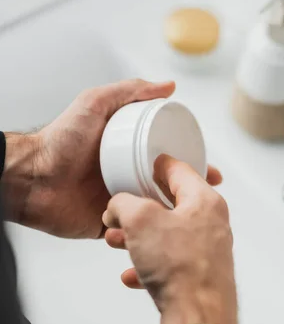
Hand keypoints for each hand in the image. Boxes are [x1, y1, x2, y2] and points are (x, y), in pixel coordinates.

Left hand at [2, 79, 220, 237]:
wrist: (32, 178)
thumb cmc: (59, 139)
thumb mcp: (94, 103)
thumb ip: (128, 91)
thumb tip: (168, 86)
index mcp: (129, 153)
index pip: (169, 159)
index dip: (192, 164)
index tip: (210, 169)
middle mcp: (127, 177)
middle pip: (167, 188)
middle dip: (191, 196)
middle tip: (208, 199)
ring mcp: (119, 202)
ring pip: (155, 213)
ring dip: (174, 218)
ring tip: (191, 220)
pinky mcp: (108, 225)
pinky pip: (134, 234)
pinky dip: (149, 236)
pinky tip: (164, 237)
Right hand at [103, 155, 237, 323]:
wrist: (199, 318)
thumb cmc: (181, 269)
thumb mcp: (140, 221)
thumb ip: (124, 204)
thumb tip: (118, 208)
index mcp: (205, 202)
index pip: (180, 171)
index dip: (158, 165)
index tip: (146, 164)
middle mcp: (212, 225)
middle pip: (171, 207)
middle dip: (139, 210)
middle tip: (120, 214)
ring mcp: (208, 253)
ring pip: (168, 237)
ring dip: (139, 239)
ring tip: (116, 243)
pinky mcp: (201, 278)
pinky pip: (170, 266)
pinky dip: (149, 267)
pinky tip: (132, 276)